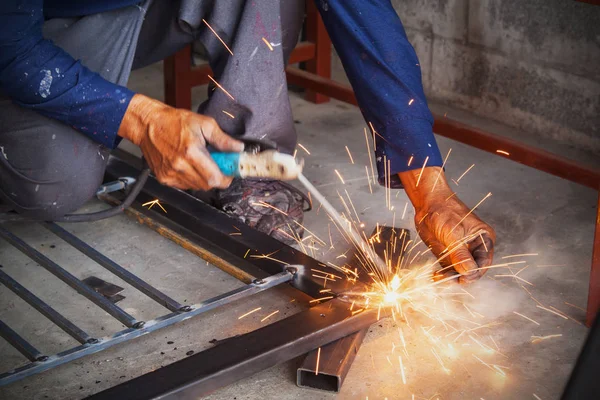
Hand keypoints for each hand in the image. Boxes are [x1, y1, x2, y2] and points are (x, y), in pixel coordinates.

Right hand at [118, 94, 243, 189]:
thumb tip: (238, 149)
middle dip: (216, 177)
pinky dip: (191, 178)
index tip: (229, 171)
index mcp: (191, 152)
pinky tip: (188, 165)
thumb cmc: (174, 121)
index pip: (215, 178)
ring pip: (196, 187)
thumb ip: (222, 139)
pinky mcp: (163, 178)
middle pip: (207, 185)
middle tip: (216, 164)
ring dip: (203, 178)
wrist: (147, 125)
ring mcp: (170, 174)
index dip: (226, 178)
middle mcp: (179, 166)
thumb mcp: (204, 123)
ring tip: (200, 162)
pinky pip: (184, 185)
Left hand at [399, 167, 495, 282]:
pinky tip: (435, 275)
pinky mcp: (449, 253)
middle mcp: (475, 247)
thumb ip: (460, 253)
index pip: (484, 262)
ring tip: (438, 277)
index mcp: (484, 238)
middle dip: (461, 276)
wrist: (427, 203)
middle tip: (447, 280)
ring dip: (451, 277)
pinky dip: (444, 274)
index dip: (475, 273)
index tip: (463, 279)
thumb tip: (469, 271)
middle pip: (473, 269)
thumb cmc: (443, 211)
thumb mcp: (452, 233)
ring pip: (460, 271)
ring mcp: (462, 251)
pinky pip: (449, 268)